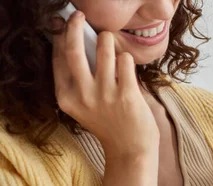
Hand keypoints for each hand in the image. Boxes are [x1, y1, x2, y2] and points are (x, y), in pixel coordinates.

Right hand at [52, 11, 158, 156]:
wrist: (130, 148)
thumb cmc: (109, 122)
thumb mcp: (84, 105)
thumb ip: (80, 80)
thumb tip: (80, 44)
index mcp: (67, 98)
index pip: (59, 60)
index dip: (61, 38)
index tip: (66, 25)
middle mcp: (82, 95)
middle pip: (73, 50)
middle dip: (75, 27)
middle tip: (80, 16)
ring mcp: (104, 94)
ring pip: (104, 50)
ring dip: (107, 39)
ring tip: (109, 40)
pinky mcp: (126, 94)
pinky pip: (125, 61)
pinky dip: (126, 58)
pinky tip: (126, 65)